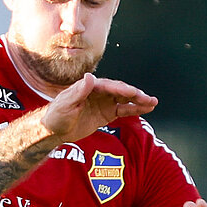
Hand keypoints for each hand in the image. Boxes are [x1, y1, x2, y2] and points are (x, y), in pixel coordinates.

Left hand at [40, 73, 157, 141]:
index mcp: (90, 86)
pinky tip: (146, 109)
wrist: (53, 130)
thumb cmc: (56, 115)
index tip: (134, 93)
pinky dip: (134, 110)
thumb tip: (90, 76)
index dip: (122, 89)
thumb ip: (79, 91)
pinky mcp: (106, 113)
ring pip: (125, 100)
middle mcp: (99, 92)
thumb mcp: (66, 103)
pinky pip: (123, 110)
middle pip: (120, 91)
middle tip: (149, 99)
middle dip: (135, 95)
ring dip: (139, 101)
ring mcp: (104, 102)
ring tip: (153, 103)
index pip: (110, 86)